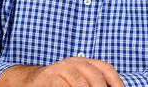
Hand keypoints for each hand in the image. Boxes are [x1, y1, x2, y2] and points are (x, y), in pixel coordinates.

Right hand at [0, 57, 124, 86]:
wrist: (31, 80)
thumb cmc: (60, 83)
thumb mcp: (78, 80)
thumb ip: (92, 83)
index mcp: (86, 62)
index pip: (105, 69)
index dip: (116, 81)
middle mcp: (76, 62)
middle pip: (95, 76)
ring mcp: (62, 68)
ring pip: (80, 83)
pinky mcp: (50, 77)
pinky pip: (62, 86)